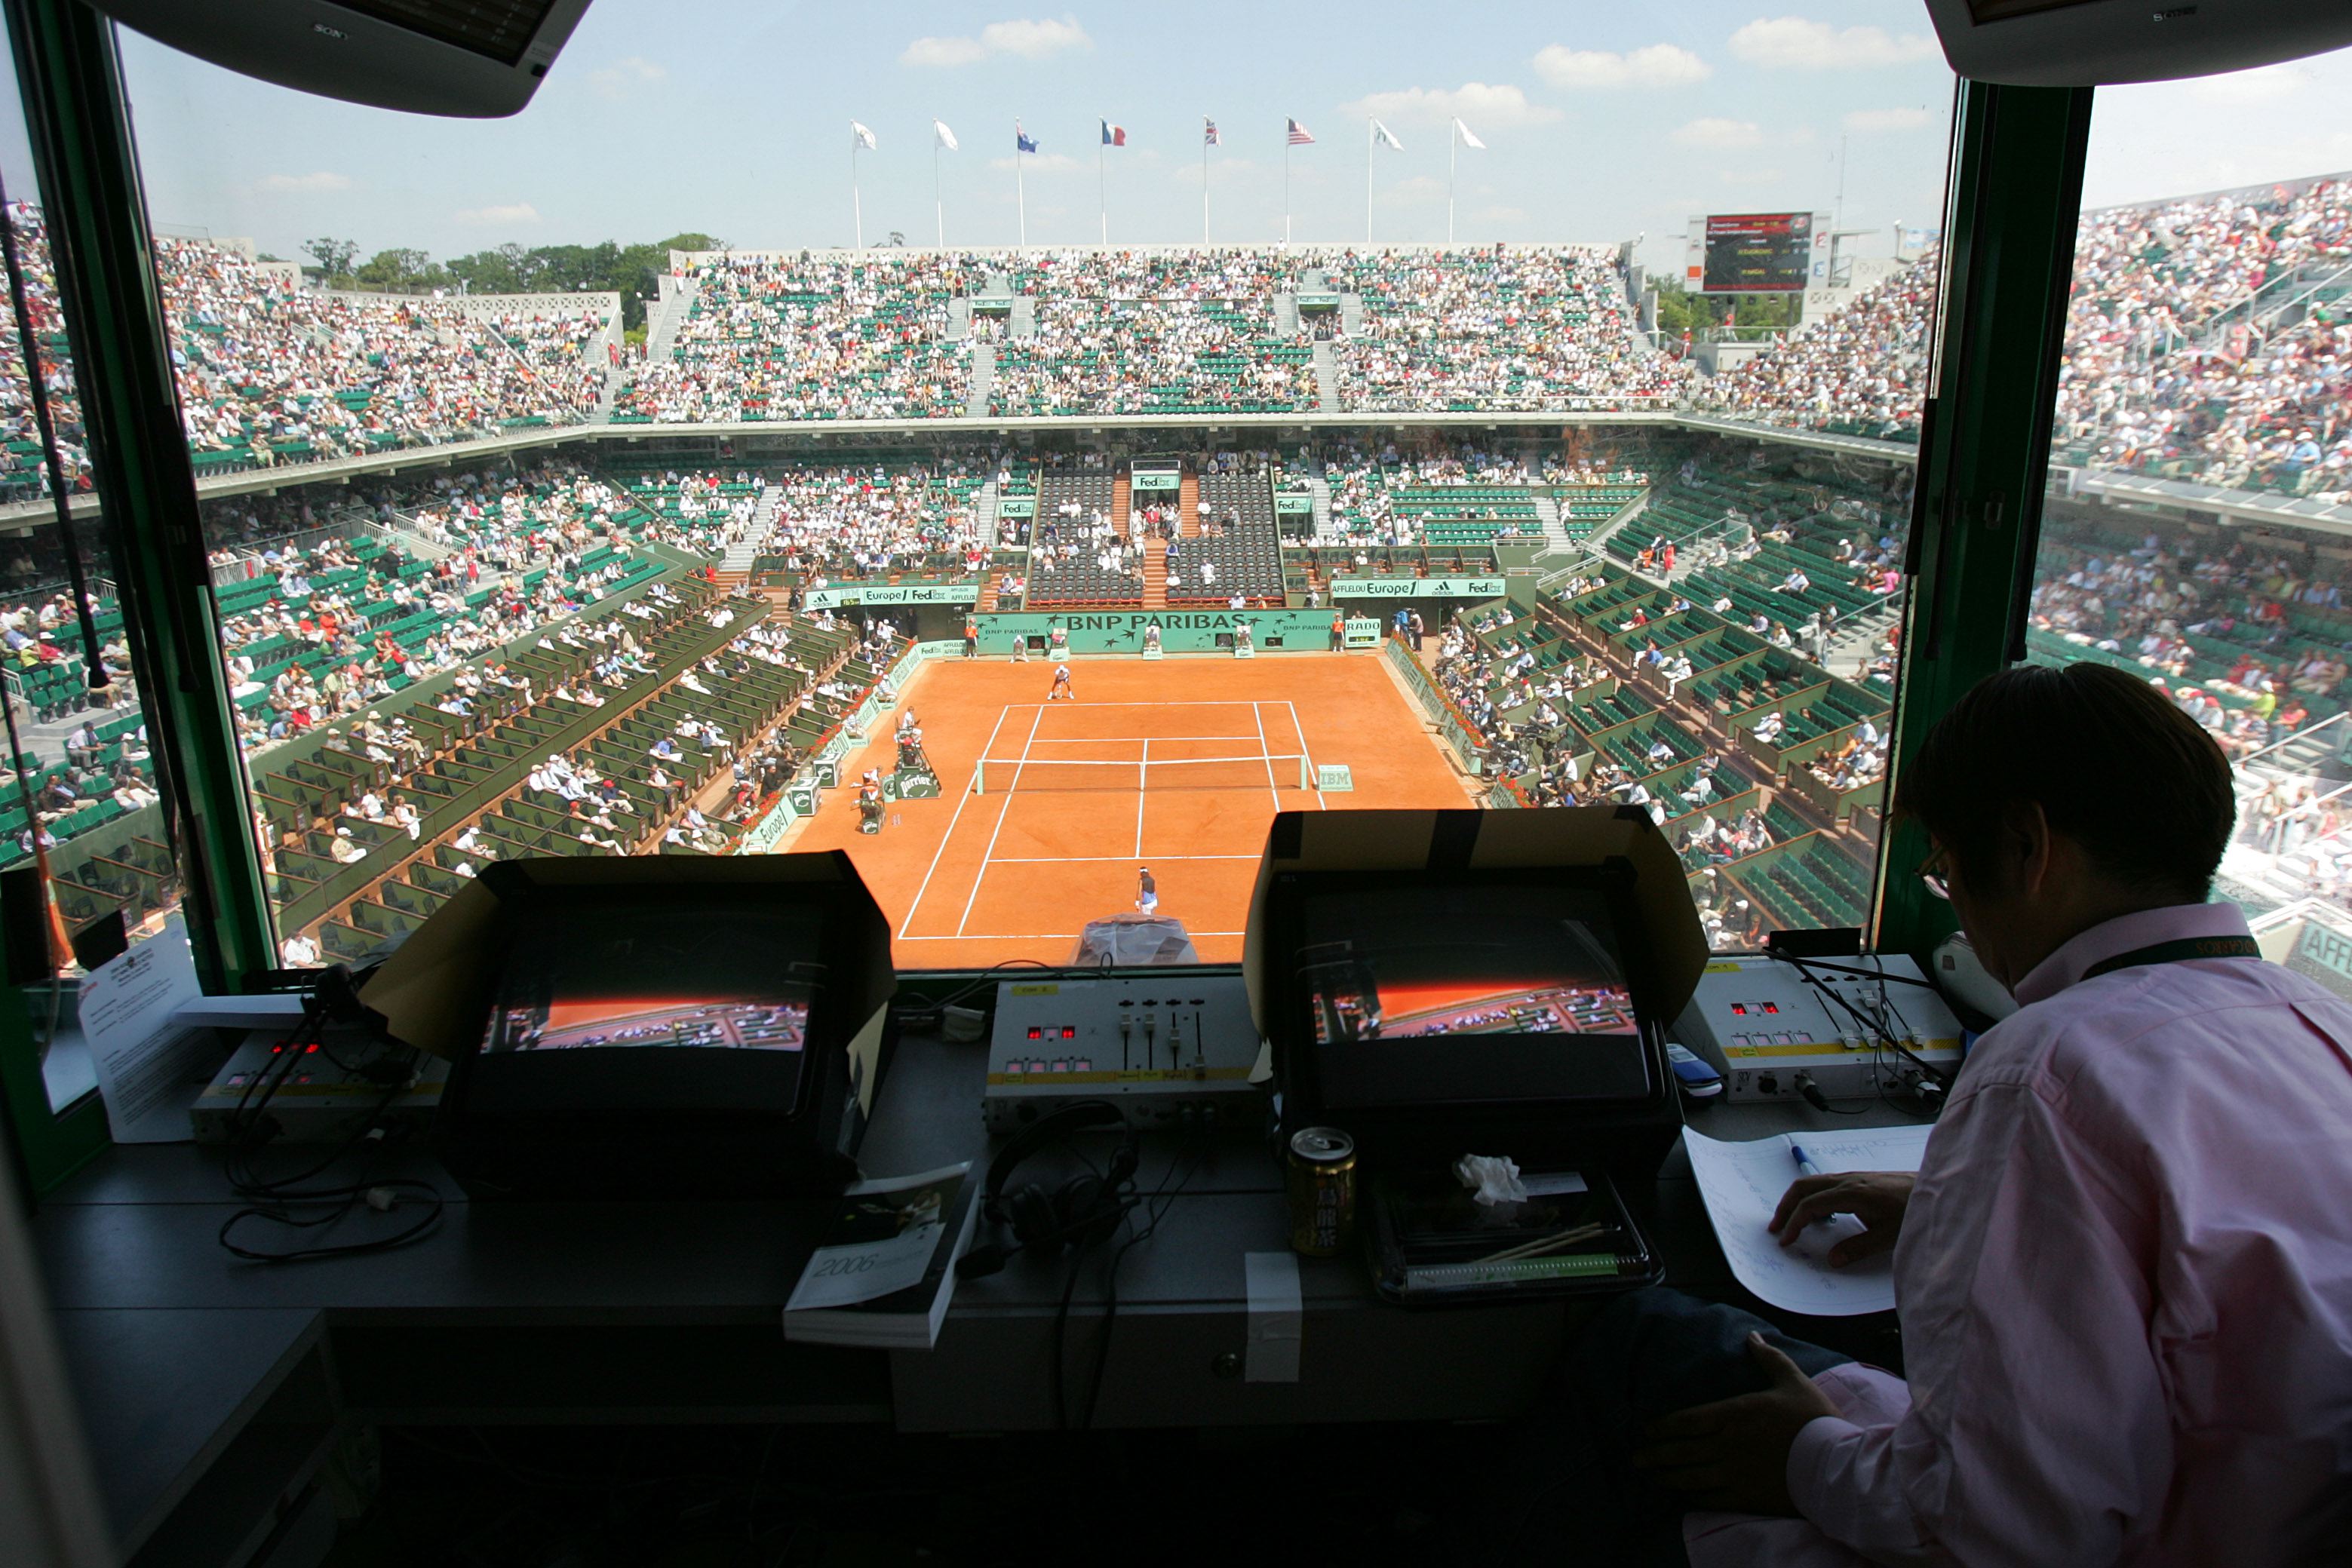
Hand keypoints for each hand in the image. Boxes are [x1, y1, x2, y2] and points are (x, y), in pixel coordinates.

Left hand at [1631, 1333, 1841, 1515]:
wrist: (1835, 1464)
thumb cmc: (1814, 1420)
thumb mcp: (1792, 1381)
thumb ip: (1768, 1358)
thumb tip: (1751, 1336)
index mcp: (1735, 1414)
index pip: (1687, 1420)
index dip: (1663, 1426)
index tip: (1648, 1430)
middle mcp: (1727, 1444)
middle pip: (1680, 1450)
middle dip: (1655, 1454)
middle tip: (1636, 1457)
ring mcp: (1734, 1473)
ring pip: (1690, 1476)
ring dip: (1667, 1476)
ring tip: (1653, 1477)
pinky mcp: (1746, 1496)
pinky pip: (1710, 1498)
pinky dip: (1693, 1497)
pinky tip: (1684, 1495)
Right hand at [1770, 1171, 1915, 1267]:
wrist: (1935, 1188)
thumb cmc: (1914, 1211)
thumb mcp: (1889, 1235)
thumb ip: (1859, 1248)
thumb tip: (1832, 1260)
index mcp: (1852, 1193)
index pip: (1811, 1205)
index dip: (1794, 1223)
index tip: (1786, 1240)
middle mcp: (1848, 1180)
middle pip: (1804, 1187)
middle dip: (1785, 1206)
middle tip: (1776, 1227)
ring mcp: (1852, 1177)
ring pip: (1813, 1182)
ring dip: (1797, 1200)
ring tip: (1791, 1220)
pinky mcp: (1858, 1179)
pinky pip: (1825, 1184)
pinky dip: (1811, 1196)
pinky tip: (1818, 1214)